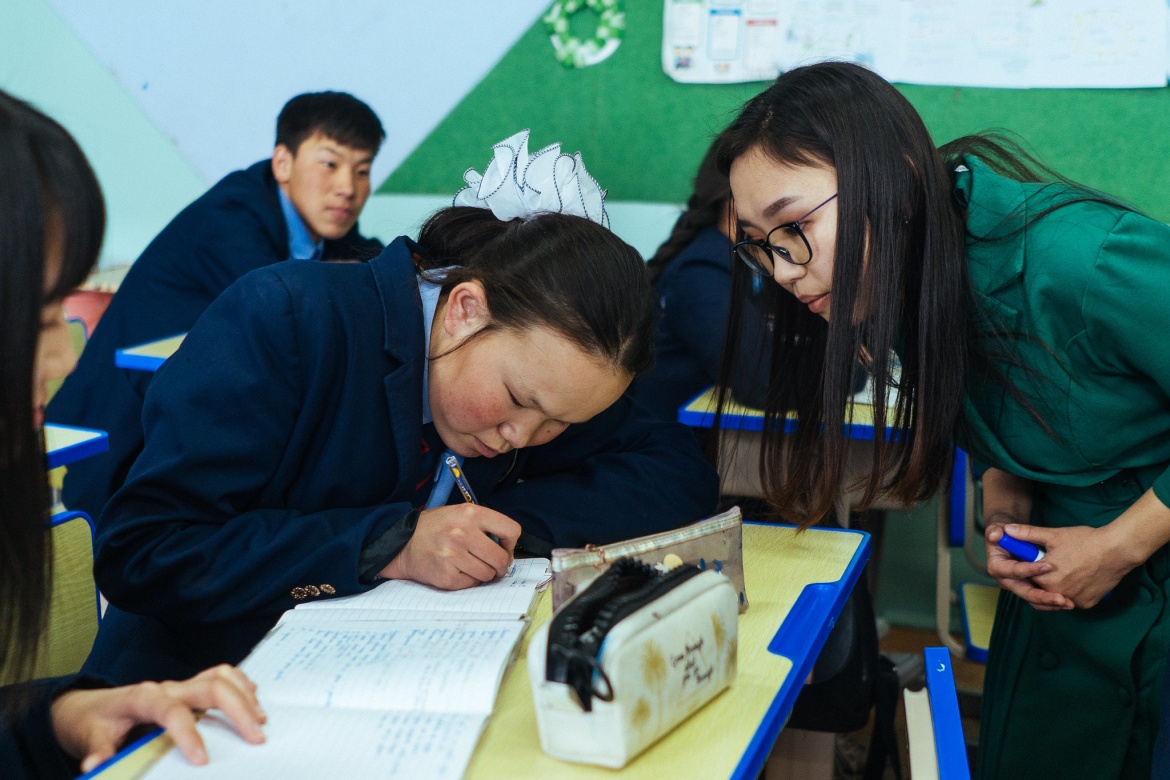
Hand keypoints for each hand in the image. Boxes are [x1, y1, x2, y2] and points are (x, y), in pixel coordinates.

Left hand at [51, 664, 265, 772]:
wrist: (89, 707)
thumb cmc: (93, 723)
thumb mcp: (88, 738)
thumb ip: (96, 750)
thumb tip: (95, 764)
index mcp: (143, 698)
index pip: (172, 710)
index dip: (189, 733)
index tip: (203, 761)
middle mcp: (168, 688)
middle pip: (211, 685)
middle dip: (238, 709)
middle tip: (257, 737)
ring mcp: (181, 686)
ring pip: (222, 677)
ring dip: (245, 696)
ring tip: (260, 721)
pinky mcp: (189, 689)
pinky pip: (222, 677)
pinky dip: (242, 686)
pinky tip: (253, 703)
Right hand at [380, 503, 520, 588]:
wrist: (402, 542)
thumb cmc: (435, 528)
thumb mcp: (460, 513)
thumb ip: (485, 525)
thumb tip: (507, 547)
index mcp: (470, 514)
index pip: (511, 530)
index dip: (511, 543)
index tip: (504, 547)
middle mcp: (463, 533)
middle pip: (501, 558)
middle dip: (501, 565)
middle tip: (494, 565)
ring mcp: (453, 556)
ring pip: (488, 574)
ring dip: (484, 573)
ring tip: (471, 565)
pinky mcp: (446, 576)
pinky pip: (471, 584)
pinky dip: (468, 581)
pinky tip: (458, 571)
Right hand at [985, 523, 1072, 610]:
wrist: (1009, 540)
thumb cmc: (1004, 534)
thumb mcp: (999, 529)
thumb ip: (996, 531)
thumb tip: (995, 535)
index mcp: (998, 567)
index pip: (1014, 571)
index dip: (1030, 569)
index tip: (1048, 566)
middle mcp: (1006, 580)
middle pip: (1024, 592)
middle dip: (1042, 597)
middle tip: (1060, 599)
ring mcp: (1018, 586)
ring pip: (1033, 600)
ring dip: (1051, 604)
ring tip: (1069, 603)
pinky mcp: (1029, 588)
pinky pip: (1040, 599)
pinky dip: (1053, 602)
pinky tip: (1069, 602)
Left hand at [1011, 523, 1135, 608]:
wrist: (1117, 550)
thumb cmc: (1084, 541)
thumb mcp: (1053, 535)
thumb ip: (1027, 534)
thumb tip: (1006, 529)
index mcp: (1045, 580)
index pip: (1026, 580)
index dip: (1026, 571)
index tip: (1029, 562)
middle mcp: (1058, 595)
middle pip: (1040, 592)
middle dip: (1038, 582)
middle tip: (1046, 568)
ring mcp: (1074, 602)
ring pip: (1056, 599)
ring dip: (1053, 590)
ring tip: (1059, 573)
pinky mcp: (1088, 604)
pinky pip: (1073, 601)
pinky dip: (1070, 593)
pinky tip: (1073, 580)